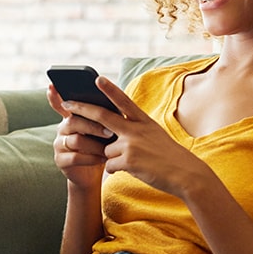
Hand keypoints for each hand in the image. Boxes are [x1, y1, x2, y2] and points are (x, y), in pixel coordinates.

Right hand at [47, 84, 114, 190]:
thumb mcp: (101, 130)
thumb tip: (113, 103)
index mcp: (70, 117)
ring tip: (109, 149)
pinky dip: (92, 158)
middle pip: (73, 122)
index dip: (55, 96)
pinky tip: (103, 159)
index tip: (52, 85)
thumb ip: (102, 117)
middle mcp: (61, 129)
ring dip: (95, 145)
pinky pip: (75, 157)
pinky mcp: (60, 160)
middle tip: (110, 132)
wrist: (93, 173)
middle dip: (93, 126)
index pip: (60, 104)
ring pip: (76, 140)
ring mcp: (58, 144)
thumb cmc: (100, 147)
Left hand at [59, 76, 209, 198]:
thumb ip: (134, 129)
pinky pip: (110, 165)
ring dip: (113, 157)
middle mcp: (136, 129)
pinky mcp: (129, 161)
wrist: (186, 175)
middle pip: (102, 116)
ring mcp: (131, 144)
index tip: (97, 78)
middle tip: (67, 104)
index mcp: (143, 120)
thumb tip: (111, 134)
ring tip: (133, 162)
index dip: (109, 89)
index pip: (123, 101)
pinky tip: (132, 170)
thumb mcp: (154, 134)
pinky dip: (116, 170)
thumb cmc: (168, 156)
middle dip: (82, 109)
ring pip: (105, 149)